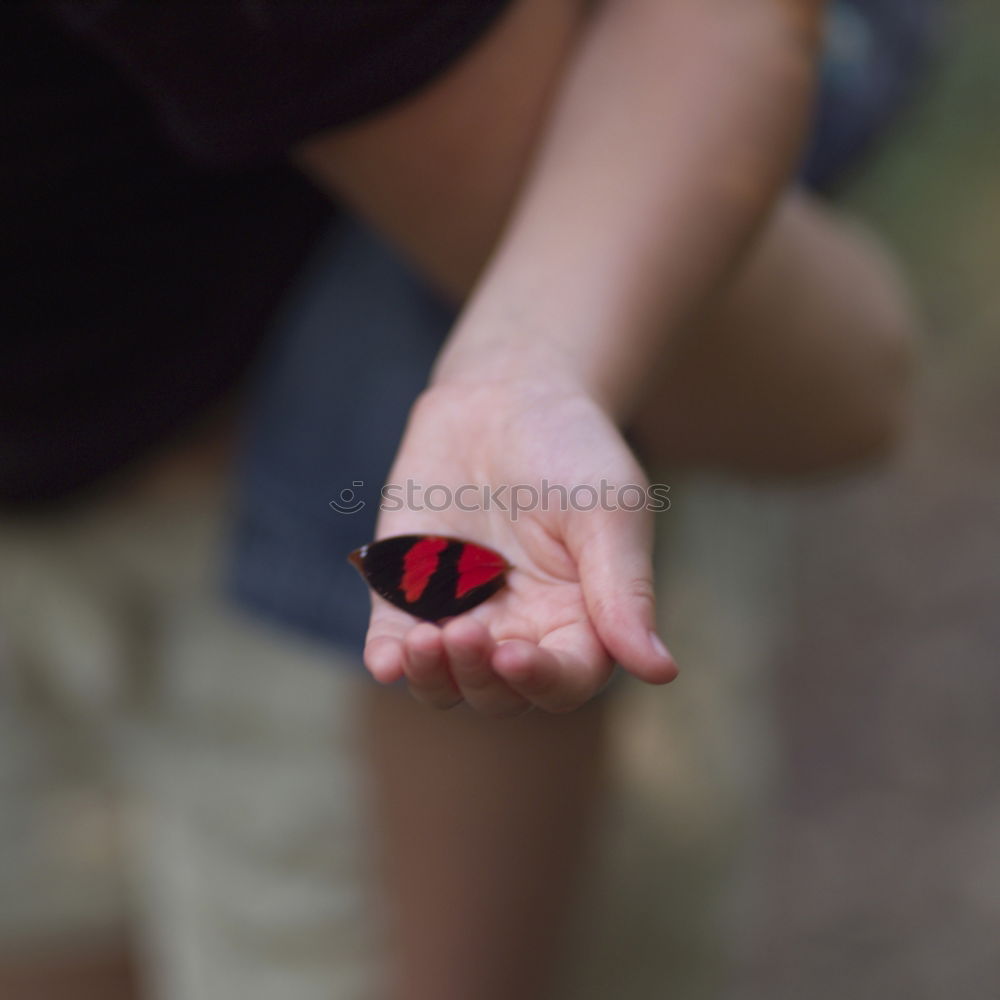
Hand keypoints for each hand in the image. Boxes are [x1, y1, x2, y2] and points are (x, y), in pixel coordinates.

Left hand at [362, 379, 676, 715]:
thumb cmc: (571, 451)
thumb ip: (625, 592)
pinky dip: (388, 660)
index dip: (540, 681)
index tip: (513, 656)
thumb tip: (662, 672)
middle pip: (498, 693)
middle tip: (465, 634)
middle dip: (478, 677)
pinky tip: (385, 659)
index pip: (564, 679)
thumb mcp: (608, 512)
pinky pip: (392, 644)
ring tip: (424, 641)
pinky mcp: (408, 592)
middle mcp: (519, 629)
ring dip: (432, 678)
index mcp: (578, 619)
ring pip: (445, 682)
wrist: (503, 397)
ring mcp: (461, 613)